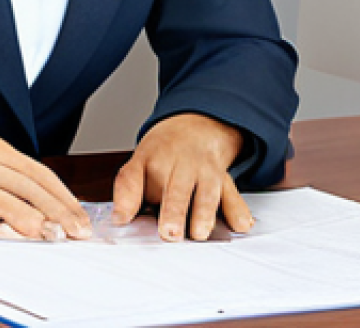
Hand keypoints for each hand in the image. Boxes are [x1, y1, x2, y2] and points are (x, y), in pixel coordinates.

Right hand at [0, 131, 91, 240]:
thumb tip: (29, 205)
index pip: (32, 170)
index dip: (61, 195)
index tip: (79, 216)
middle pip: (25, 185)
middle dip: (57, 211)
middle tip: (79, 234)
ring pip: (3, 200)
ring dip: (33, 223)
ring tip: (54, 240)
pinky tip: (9, 242)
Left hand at [112, 113, 254, 241]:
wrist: (199, 125)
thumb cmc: (165, 152)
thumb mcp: (140, 160)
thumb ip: (129, 189)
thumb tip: (119, 220)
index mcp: (150, 158)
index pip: (135, 177)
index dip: (128, 199)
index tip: (121, 220)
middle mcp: (178, 163)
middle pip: (175, 189)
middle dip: (173, 211)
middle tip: (168, 233)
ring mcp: (204, 171)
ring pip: (205, 193)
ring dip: (203, 214)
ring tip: (198, 234)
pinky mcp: (225, 181)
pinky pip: (233, 196)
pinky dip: (237, 210)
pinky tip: (239, 224)